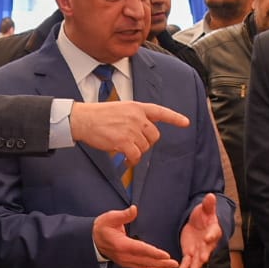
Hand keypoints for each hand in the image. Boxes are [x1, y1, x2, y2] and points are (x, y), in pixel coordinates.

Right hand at [69, 100, 188, 165]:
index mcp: (137, 107)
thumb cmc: (98, 116)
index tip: (185, 122)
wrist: (83, 119)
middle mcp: (137, 117)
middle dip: (146, 143)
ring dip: (137, 152)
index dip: (174, 118)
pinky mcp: (123, 141)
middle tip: (133, 144)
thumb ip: (135, 117)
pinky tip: (126, 159)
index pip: (160, 111)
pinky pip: (136, 156)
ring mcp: (131, 129)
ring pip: (145, 147)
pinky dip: (132, 160)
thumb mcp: (121, 109)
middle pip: (154, 136)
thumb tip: (145, 131)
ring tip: (125, 150)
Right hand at [93, 206, 180, 267]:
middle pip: (146, 262)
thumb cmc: (102, 227)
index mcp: (121, 245)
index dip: (154, 253)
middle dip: (162, 264)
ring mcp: (126, 262)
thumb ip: (123, 215)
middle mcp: (124, 257)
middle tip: (176, 265)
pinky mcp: (129, 264)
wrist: (92, 240)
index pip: (140, 250)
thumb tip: (134, 209)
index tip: (166, 256)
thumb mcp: (110, 217)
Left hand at [179, 194, 222, 267]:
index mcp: (213, 230)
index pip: (214, 233)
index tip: (208, 238)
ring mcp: (199, 250)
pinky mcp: (190, 254)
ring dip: (195, 264)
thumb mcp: (205, 209)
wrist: (198, 224)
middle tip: (202, 259)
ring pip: (198, 258)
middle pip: (207, 249)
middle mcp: (207, 243)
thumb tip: (211, 196)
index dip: (211, 235)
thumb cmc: (203, 216)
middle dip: (204, 254)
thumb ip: (208, 205)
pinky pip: (187, 262)